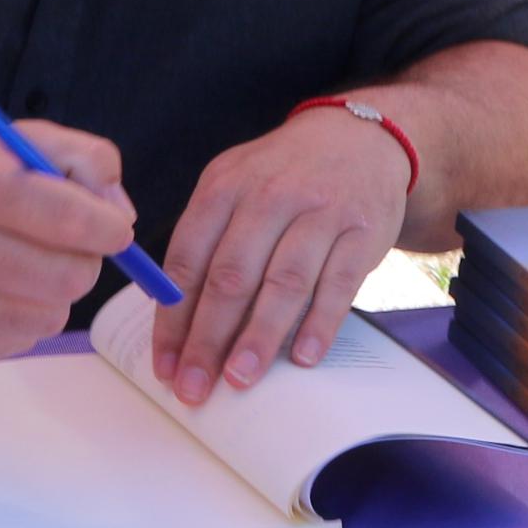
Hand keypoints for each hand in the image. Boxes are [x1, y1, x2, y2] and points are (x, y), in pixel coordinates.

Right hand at [0, 122, 135, 358]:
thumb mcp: (19, 138)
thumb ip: (86, 159)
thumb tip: (121, 216)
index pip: (75, 221)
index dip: (110, 228)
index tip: (110, 227)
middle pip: (72, 279)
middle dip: (83, 261)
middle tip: (64, 245)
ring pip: (51, 316)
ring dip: (51, 292)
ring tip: (20, 262)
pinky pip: (20, 341)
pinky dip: (20, 318)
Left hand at [149, 108, 414, 405]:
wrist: (360, 140)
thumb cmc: (283, 177)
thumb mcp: (234, 185)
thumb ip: (204, 241)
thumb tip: (175, 321)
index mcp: (223, 187)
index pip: (188, 261)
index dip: (173, 319)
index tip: (165, 364)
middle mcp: (269, 196)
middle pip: (231, 278)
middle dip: (208, 340)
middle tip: (195, 387)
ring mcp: (319, 212)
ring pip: (283, 284)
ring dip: (258, 338)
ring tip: (239, 380)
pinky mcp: (362, 230)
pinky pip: (337, 285)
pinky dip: (318, 324)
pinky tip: (302, 357)